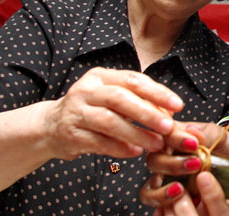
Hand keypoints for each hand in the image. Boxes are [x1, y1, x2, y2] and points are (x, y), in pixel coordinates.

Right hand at [42, 67, 183, 159]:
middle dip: (147, 113)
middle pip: (120, 98)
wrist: (50, 126)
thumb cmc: (93, 109)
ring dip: (136, 134)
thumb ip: (139, 100)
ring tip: (156, 144)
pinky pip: (98, 142)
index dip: (157, 92)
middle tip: (169, 127)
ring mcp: (75, 112)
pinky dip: (119, 148)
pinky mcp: (69, 134)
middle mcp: (86, 90)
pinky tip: (135, 152)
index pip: (133, 80)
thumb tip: (171, 110)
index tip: (178, 105)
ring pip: (109, 122)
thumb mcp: (113, 97)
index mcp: (101, 76)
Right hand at [140, 123, 228, 207]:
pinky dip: (161, 199)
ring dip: (164, 186)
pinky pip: (151, 196)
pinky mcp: (163, 190)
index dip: (177, 139)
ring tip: (181, 188)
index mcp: (172, 133)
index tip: (194, 144)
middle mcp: (162, 153)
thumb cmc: (218, 145)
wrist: (226, 163)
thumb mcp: (216, 135)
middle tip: (195, 165)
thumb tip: (192, 131)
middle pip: (154, 158)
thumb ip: (206, 134)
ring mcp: (161, 173)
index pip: (166, 134)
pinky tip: (178, 197)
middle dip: (173, 163)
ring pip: (151, 180)